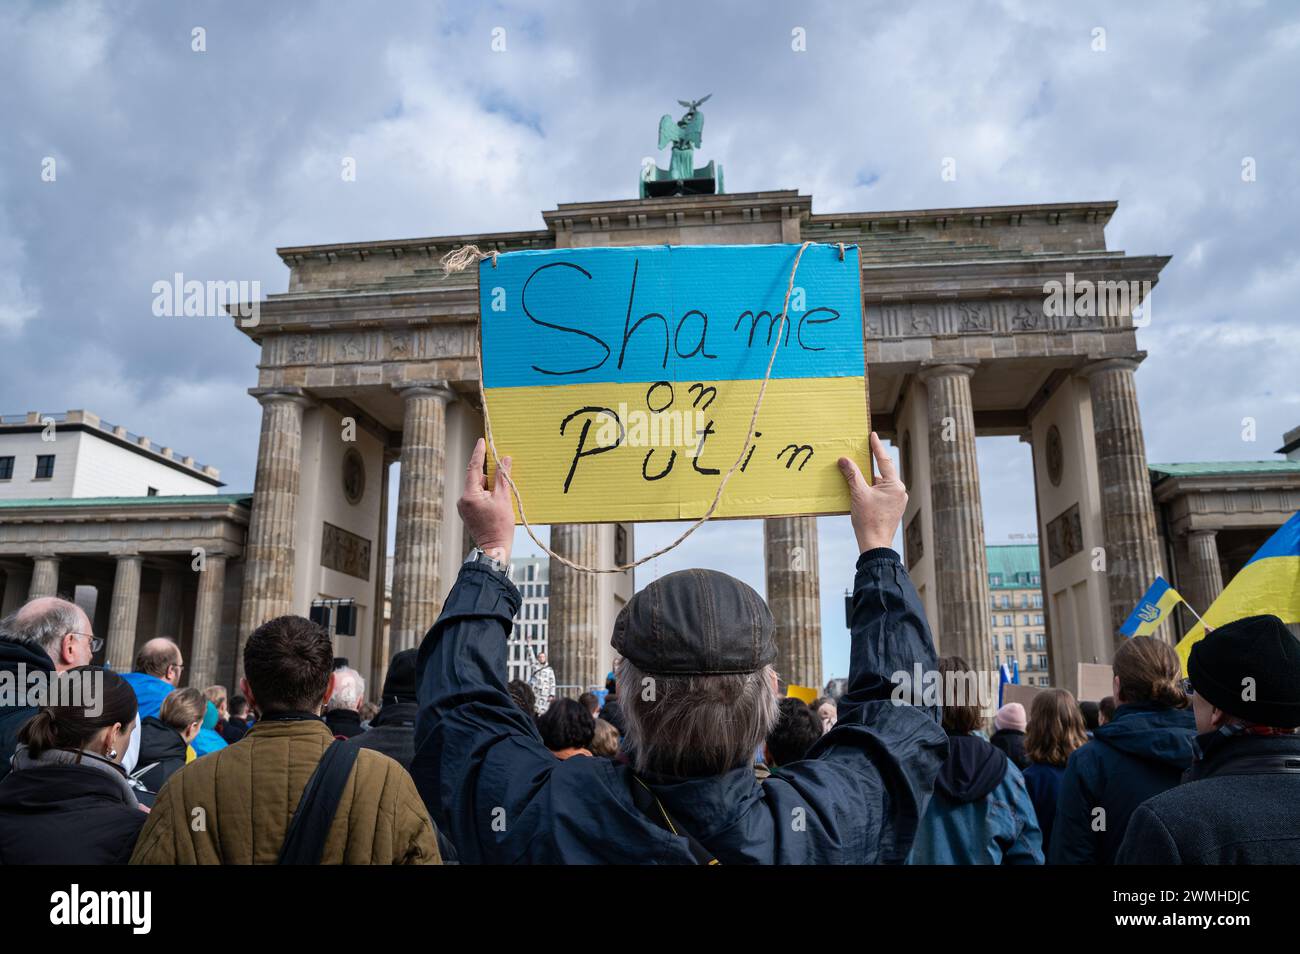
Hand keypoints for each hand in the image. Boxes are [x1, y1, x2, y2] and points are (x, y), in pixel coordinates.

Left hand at [459, 438, 514, 563]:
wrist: (494, 549)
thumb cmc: (499, 526)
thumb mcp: (504, 499)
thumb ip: (503, 478)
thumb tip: (505, 460)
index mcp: (470, 495)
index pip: (473, 468)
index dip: (478, 453)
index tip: (482, 441)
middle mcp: (463, 500)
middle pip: (476, 479)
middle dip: (489, 473)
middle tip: (502, 465)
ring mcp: (464, 507)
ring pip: (477, 488)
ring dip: (489, 485)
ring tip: (503, 492)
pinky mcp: (468, 513)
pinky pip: (477, 497)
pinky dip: (487, 494)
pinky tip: (498, 499)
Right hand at [838, 432, 907, 554]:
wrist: (875, 545)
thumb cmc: (868, 520)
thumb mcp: (858, 494)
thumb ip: (852, 475)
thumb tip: (844, 460)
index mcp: (895, 485)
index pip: (884, 461)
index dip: (877, 447)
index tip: (873, 435)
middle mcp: (900, 492)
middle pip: (882, 473)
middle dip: (869, 466)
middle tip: (859, 455)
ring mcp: (897, 501)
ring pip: (880, 485)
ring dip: (868, 481)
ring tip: (854, 478)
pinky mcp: (893, 509)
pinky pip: (881, 494)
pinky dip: (870, 491)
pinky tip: (859, 493)